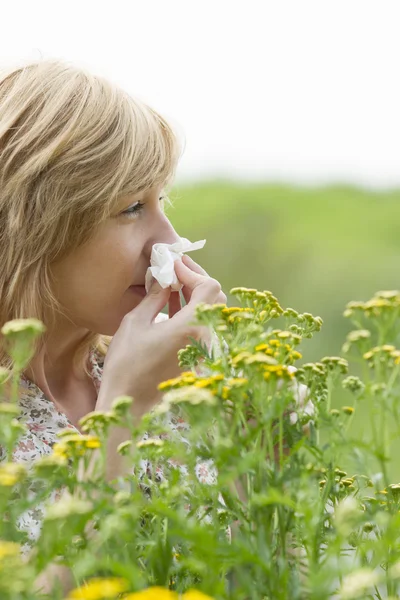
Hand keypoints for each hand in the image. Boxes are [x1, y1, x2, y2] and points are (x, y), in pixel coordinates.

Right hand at [96, 258, 225, 414]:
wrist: (128, 403)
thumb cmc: (126, 364)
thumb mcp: (136, 322)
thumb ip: (155, 296)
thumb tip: (164, 278)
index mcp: (192, 326)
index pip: (209, 287)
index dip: (193, 271)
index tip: (173, 264)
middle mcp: (205, 337)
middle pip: (214, 297)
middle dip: (196, 280)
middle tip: (175, 270)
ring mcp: (203, 349)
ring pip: (210, 312)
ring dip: (194, 294)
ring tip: (171, 282)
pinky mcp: (197, 357)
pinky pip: (202, 326)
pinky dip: (191, 311)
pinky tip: (172, 302)